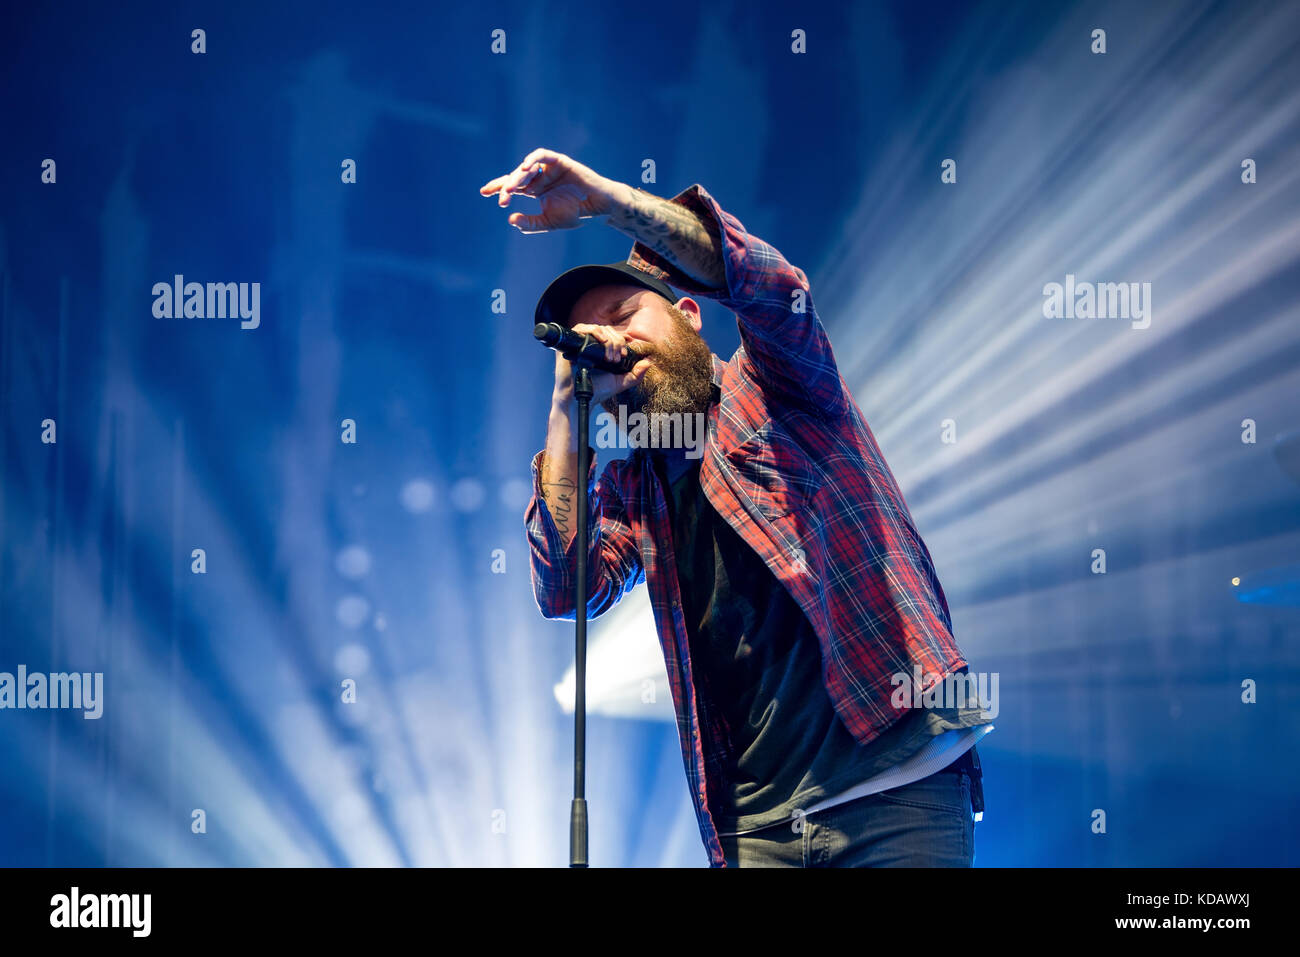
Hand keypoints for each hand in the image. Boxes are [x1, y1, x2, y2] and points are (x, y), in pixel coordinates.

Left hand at [479, 148, 626, 233]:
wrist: (599, 209)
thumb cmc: (577, 215)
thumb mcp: (549, 223)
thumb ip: (531, 223)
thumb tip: (511, 220)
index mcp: (535, 190)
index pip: (512, 186)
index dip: (498, 187)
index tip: (483, 192)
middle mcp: (540, 177)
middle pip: (516, 177)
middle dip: (506, 186)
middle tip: (502, 197)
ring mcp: (549, 169)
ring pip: (527, 167)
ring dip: (518, 176)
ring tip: (511, 188)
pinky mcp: (560, 162)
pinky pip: (543, 155)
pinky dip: (533, 158)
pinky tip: (525, 167)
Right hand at [551, 323, 651, 405]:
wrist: (579, 397)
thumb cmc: (596, 390)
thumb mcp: (620, 382)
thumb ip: (635, 374)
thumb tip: (649, 362)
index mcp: (602, 350)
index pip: (614, 335)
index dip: (621, 341)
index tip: (623, 355)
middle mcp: (592, 344)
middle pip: (607, 330)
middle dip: (616, 342)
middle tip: (615, 359)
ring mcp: (582, 342)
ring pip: (598, 328)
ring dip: (607, 340)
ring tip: (608, 357)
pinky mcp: (571, 343)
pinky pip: (582, 328)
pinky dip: (594, 331)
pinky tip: (601, 342)